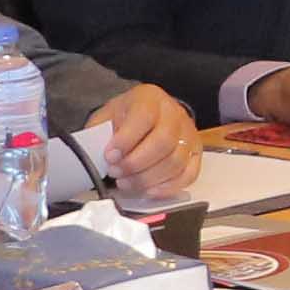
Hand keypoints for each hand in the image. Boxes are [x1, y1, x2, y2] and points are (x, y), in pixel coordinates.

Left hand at [85, 84, 203, 198]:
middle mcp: (175, 114)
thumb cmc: (124, 119)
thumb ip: (100, 134)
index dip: (126, 140)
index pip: (144, 117)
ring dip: (148, 179)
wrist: (147, 117)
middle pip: (164, 142)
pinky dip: (167, 188)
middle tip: (115, 173)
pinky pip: (188, 175)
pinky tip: (148, 190)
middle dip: (136, 163)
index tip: (109, 156)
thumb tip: (95, 158)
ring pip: (176, 162)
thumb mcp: (107, 116)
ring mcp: (189, 135)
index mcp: (150, 98)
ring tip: (126, 183)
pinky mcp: (195, 155)